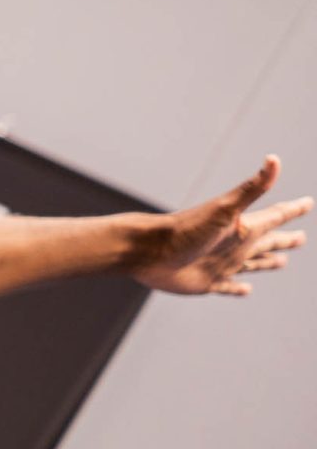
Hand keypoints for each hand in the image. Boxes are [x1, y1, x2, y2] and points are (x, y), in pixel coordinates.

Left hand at [132, 155, 311, 295]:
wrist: (148, 250)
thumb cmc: (185, 229)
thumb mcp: (224, 209)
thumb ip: (252, 188)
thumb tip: (274, 159)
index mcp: (242, 227)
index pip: (275, 216)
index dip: (293, 210)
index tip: (308, 202)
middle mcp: (234, 245)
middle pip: (267, 241)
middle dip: (286, 239)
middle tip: (302, 238)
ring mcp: (220, 264)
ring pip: (252, 263)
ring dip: (267, 262)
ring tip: (281, 262)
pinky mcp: (205, 282)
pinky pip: (228, 287)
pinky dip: (238, 289)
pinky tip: (246, 290)